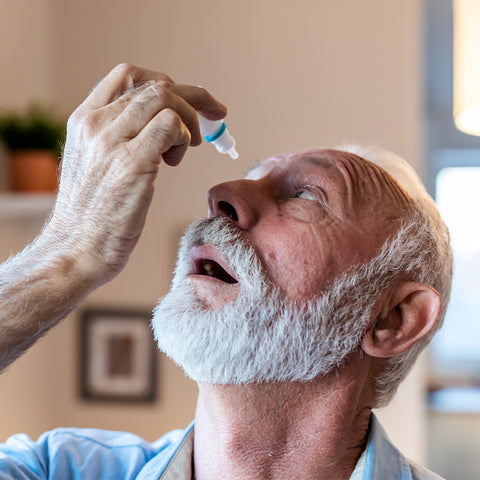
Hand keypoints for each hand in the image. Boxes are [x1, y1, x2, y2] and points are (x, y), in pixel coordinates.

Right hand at [45, 63, 226, 285]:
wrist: (76, 249)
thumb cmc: (92, 214)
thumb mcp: (95, 164)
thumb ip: (118, 138)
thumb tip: (161, 126)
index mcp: (84, 120)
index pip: (128, 76)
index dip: (166, 82)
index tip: (188, 100)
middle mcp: (95, 123)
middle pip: (156, 85)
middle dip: (194, 98)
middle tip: (213, 118)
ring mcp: (111, 141)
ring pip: (166, 99)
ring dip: (190, 120)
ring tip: (186, 149)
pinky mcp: (131, 162)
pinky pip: (171, 125)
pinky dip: (184, 137)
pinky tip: (175, 161)